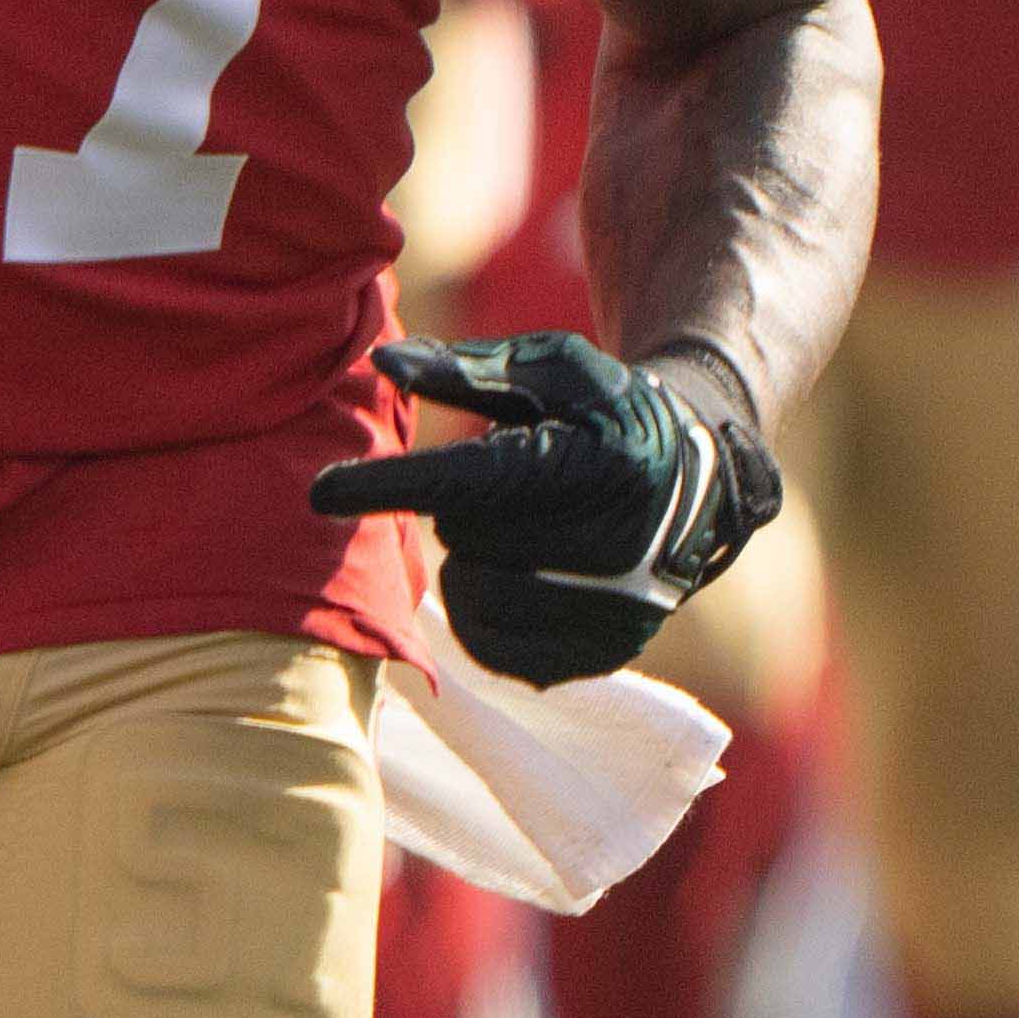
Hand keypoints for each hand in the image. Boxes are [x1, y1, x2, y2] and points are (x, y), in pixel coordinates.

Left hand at [315, 330, 782, 687]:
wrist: (699, 485)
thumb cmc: (603, 413)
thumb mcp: (548, 369)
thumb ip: (461, 369)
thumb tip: (382, 365)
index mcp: (590, 461)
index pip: (466, 480)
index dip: (388, 488)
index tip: (318, 493)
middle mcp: (609, 541)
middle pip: (463, 537)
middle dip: (463, 510)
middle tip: (507, 490)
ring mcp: (611, 606)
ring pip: (471, 594)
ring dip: (473, 561)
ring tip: (522, 529)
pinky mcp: (601, 653)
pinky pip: (496, 648)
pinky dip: (487, 613)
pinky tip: (521, 577)